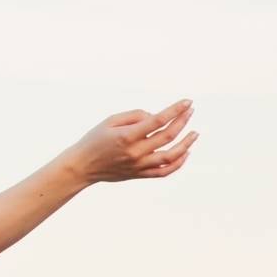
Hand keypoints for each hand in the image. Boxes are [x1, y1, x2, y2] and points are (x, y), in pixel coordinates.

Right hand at [62, 98, 197, 183]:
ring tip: (195, 133)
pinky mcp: (139, 174)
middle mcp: (135, 152)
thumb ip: (134, 116)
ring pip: (171, 155)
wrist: (82, 166)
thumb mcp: (109, 121)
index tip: (187, 102)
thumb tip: (155, 117)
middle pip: (168, 136)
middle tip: (190, 111)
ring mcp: (139, 165)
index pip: (158, 120)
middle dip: (182, 121)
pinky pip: (165, 171)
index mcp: (127, 136)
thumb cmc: (94, 139)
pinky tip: (185, 153)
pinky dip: (178, 163)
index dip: (175, 110)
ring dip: (186, 143)